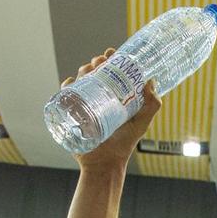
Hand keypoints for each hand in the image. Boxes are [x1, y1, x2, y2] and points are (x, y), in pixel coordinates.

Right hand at [67, 51, 160, 173]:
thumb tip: (151, 81)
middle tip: (100, 62)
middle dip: (95, 62)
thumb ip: (151, 105)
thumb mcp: (141, 123)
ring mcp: (84, 105)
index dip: (111, 59)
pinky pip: (65, 96)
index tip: (112, 53)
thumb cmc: (124, 145)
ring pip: (81, 80)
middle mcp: (99, 98)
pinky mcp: (71, 114)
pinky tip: (71, 82)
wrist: (104, 164)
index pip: (112, 72)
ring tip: (88, 70)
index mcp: (114, 96)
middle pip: (94, 73)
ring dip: (83, 70)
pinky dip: (66, 86)